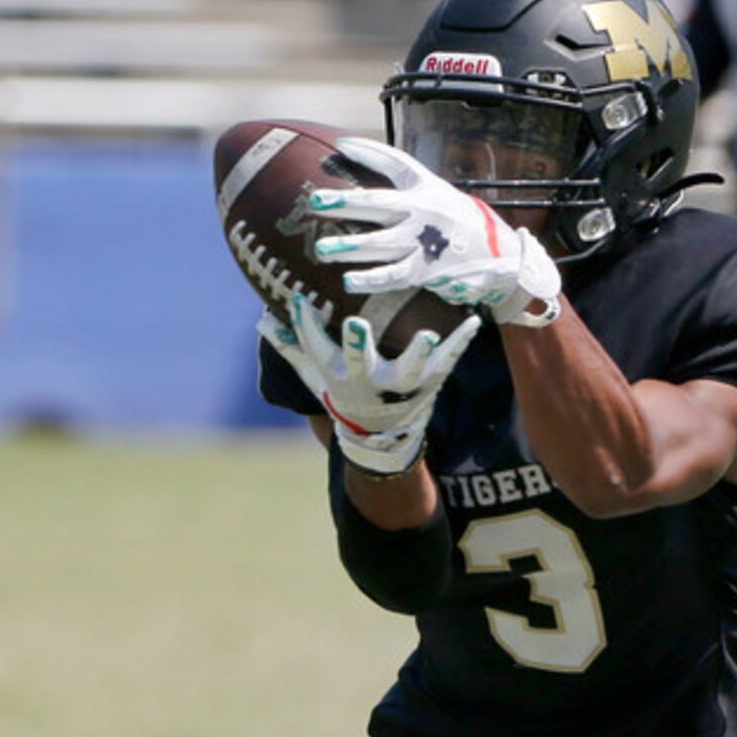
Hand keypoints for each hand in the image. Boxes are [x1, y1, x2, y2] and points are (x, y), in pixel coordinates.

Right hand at [260, 297, 479, 476]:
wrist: (378, 438)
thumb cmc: (343, 393)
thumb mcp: (315, 375)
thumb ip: (292, 346)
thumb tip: (262, 319)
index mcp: (339, 375)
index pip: (317, 349)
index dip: (307, 326)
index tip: (300, 299)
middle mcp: (368, 383)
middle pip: (361, 365)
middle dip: (357, 347)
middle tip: (356, 325)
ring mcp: (402, 386)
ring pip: (410, 370)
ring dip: (419, 353)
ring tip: (428, 335)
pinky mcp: (430, 383)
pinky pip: (448, 362)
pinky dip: (461, 342)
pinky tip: (474, 320)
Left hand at [305, 135, 562, 327]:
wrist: (498, 255)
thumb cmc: (453, 220)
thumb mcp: (435, 191)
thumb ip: (400, 180)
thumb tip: (355, 152)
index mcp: (426, 188)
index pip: (396, 164)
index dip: (369, 152)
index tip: (340, 146)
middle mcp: (424, 212)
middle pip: (378, 204)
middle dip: (345, 203)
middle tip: (316, 202)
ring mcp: (425, 242)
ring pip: (380, 244)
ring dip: (350, 247)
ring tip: (322, 249)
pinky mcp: (426, 271)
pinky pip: (394, 275)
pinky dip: (371, 279)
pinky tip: (348, 280)